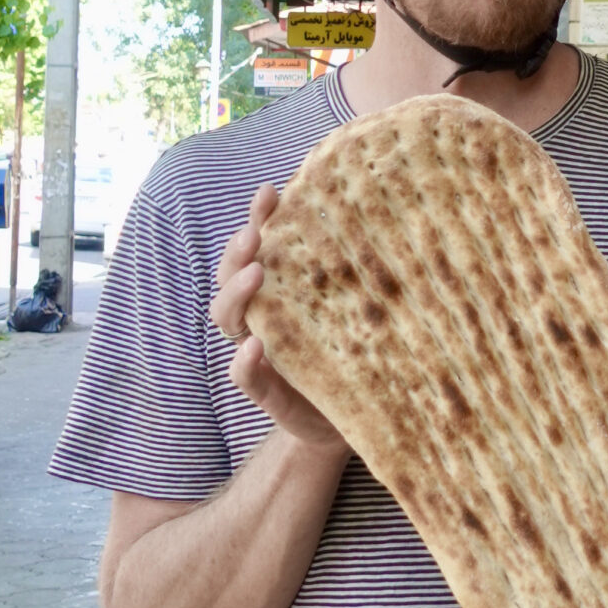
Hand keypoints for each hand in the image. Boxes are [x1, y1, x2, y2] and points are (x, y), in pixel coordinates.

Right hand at [210, 184, 346, 451]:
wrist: (358, 417)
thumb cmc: (360, 350)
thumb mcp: (362, 305)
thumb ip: (359, 269)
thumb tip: (380, 213)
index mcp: (281, 291)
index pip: (259, 247)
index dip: (258, 218)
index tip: (269, 191)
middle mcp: (261, 316)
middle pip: (231, 276)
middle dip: (239, 251)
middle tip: (257, 234)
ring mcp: (260, 353)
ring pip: (227, 317)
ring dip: (237, 293)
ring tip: (257, 274)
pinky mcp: (267, 393)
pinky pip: (244, 377)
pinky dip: (245, 361)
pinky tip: (255, 346)